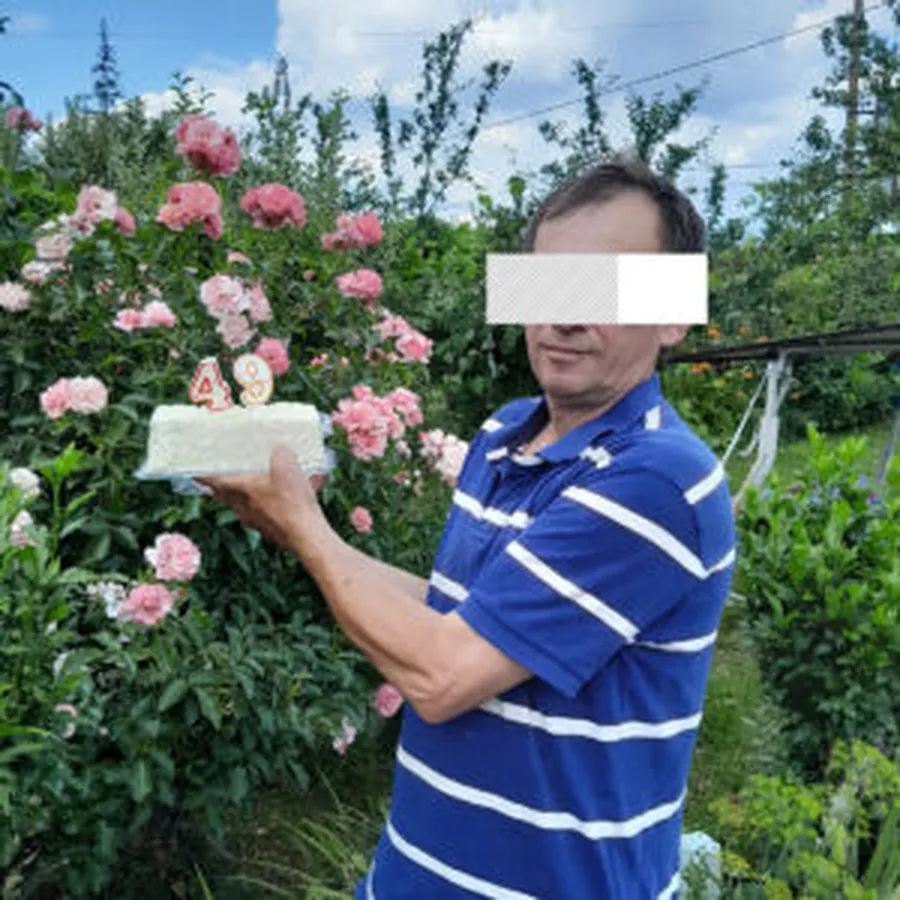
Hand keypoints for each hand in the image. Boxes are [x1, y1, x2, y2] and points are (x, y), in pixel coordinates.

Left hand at [198, 447, 327, 549]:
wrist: (308, 536)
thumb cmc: (292, 501)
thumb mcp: (286, 465)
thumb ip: (281, 453)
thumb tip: (281, 452)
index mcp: (242, 491)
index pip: (215, 481)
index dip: (203, 475)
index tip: (194, 472)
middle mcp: (245, 509)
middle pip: (228, 497)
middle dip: (224, 488)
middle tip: (222, 479)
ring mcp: (259, 523)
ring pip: (249, 506)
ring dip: (254, 495)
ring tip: (268, 483)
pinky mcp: (274, 531)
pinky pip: (273, 513)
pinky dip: (281, 503)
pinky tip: (304, 493)